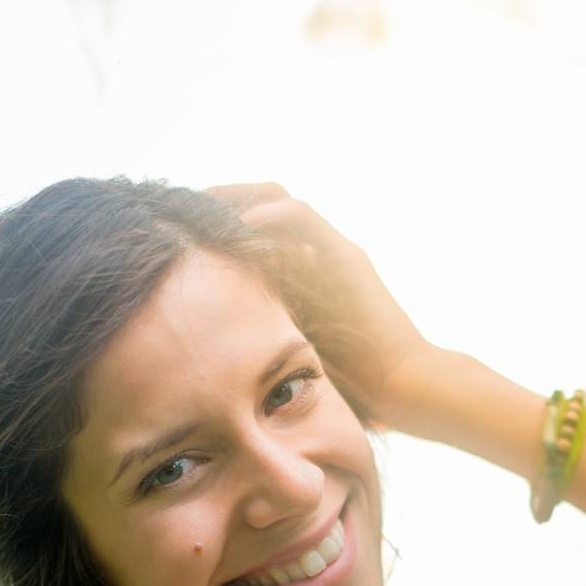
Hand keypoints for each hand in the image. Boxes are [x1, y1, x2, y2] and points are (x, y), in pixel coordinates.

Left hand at [203, 181, 436, 434]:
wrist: (404, 386)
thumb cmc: (353, 385)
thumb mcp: (292, 350)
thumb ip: (264, 333)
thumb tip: (212, 344)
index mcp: (307, 273)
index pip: (258, 228)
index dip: (220, 223)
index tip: (182, 229)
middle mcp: (320, 254)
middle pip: (265, 203)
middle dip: (222, 201)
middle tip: (182, 207)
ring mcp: (334, 252)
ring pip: (279, 201)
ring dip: (238, 199)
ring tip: (201, 204)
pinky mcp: (347, 258)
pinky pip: (303, 219)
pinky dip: (268, 216)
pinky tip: (239, 224)